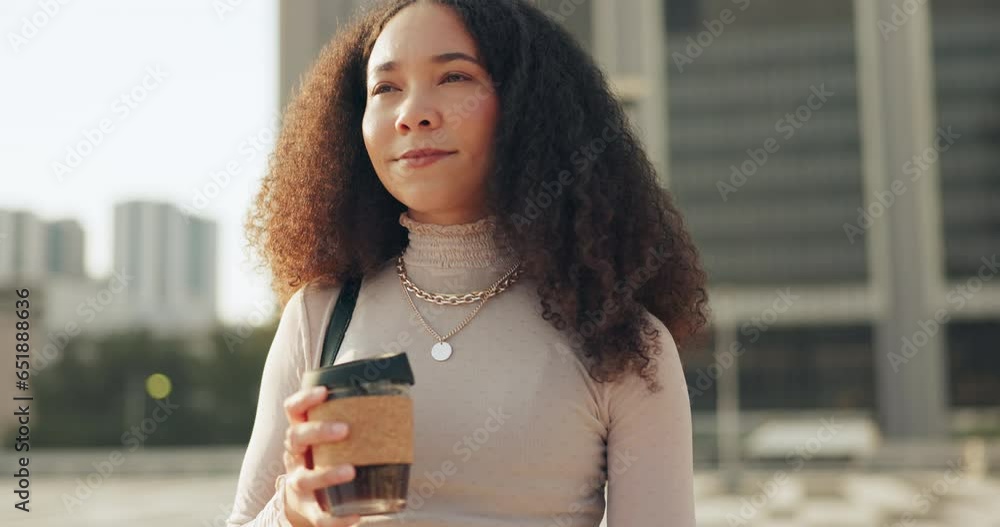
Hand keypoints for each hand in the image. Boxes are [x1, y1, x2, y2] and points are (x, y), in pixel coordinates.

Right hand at [282, 386, 360, 525]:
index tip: (325, 392)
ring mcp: (297, 482)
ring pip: (304, 478)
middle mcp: (295, 456)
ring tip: (351, 471)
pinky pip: (318, 515)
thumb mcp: (331, 439)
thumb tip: (398, 404)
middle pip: (295, 438)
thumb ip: (354, 422)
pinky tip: (356, 517)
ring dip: (326, 474)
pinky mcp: (307, 508)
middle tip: (346, 429)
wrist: (305, 499)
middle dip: (319, 431)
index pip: (294, 410)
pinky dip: (336, 518)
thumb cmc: (328, 457)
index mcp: (302, 433)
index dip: (305, 399)